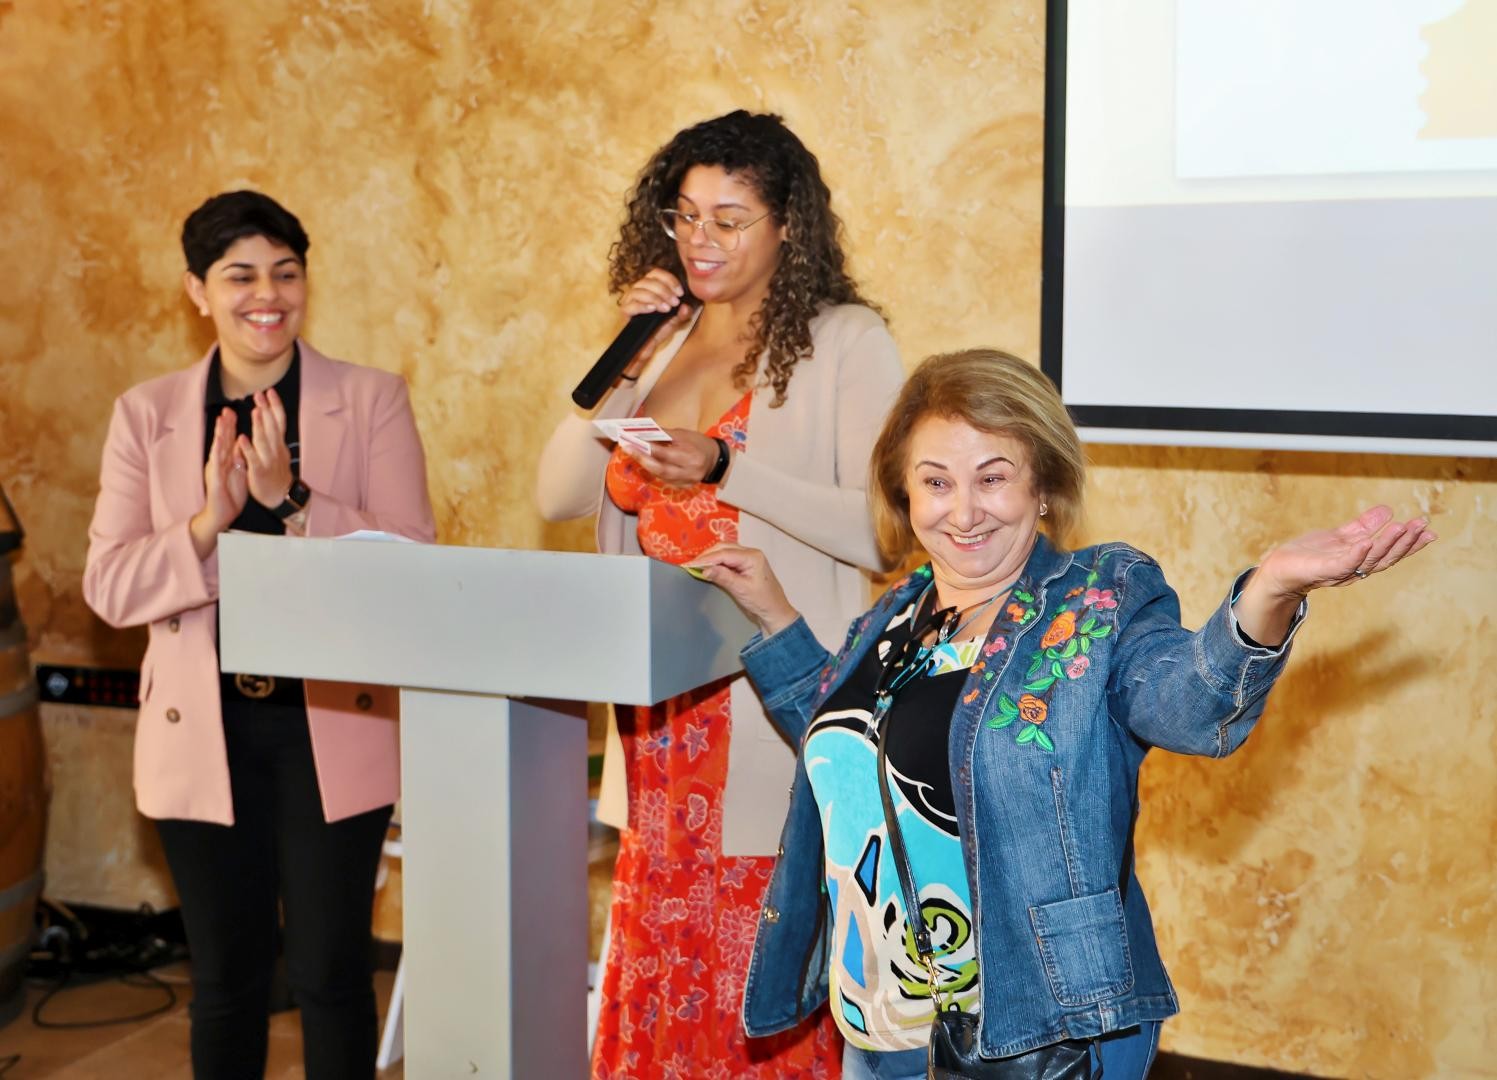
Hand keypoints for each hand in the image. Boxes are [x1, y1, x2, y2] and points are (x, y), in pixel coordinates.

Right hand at [190, 408, 247, 557]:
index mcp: (226, 460)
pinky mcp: (214, 479)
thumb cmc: (229, 494)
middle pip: (222, 441)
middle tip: (226, 410)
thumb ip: (238, 458)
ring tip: (221, 421)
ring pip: (217, 449)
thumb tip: (241, 444)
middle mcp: (219, 462)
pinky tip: (218, 445)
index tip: (233, 411)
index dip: (231, 426)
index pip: (229, 440)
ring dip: (219, 435)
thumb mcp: (238, 472)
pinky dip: (218, 453)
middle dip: (224, 425)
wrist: (221, 513)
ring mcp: (215, 470)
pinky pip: (217, 465)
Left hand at [236, 388, 295, 508]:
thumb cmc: (276, 472)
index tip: (270, 391)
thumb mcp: (278, 451)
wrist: (280, 496)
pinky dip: (248, 448)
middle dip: (267, 410)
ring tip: (255, 411)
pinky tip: (242, 438)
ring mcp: (269, 460)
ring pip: (264, 440)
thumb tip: (268, 417)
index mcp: (278, 444)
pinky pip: (253, 459)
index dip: (275, 406)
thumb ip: (272, 435)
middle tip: (260, 394)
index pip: (279, 421)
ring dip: (260, 425)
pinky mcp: (260, 471)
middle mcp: (276, 449)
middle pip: (272, 427)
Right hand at [617, 269, 692, 378]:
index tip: (680, 292)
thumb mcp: (675, 320)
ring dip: (655, 297)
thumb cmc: (659, 330)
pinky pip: (631, 305)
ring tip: (666, 308)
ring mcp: (629, 301)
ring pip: (639, 290)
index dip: (669, 280)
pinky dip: (643, 306)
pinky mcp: (625, 312)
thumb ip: (683, 313)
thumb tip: (686, 307)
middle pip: (648, 280)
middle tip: (674, 302)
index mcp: (649, 287)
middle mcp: (638, 291)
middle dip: (664, 290)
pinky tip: (653, 310)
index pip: (656, 273)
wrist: (647, 347)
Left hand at [618, 428, 723, 487]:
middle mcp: (689, 471)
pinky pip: (664, 479)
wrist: (716, 460)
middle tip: (628, 448)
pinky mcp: (683, 487)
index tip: (632, 440)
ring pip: (660, 475)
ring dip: (645, 464)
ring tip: (633, 453)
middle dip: (642, 458)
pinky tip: (645, 462)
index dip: (647, 447)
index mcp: (691, 455)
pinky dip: (654, 470)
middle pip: (660, 468)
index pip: (665, 453)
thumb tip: (644, 433)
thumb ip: (665, 435)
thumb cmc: (699, 443)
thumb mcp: (684, 434)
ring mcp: (686, 481)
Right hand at [687, 543, 799, 636]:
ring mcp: (747, 559)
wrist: (774, 612)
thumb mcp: (741, 590)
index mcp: (752, 556)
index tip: (690, 565)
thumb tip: (705, 570)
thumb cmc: (763, 601)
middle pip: (723, 548)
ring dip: (710, 558)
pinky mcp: (744, 566)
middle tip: (690, 566)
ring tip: (696, 566)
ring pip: (724, 551)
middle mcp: (750, 553)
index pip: (724, 554)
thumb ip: (723, 577)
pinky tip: (707, 568)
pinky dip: (716, 562)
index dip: (706, 559)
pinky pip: (727, 559)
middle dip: (706, 556)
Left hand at [1233, 505, 1436, 645]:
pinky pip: (1343, 564)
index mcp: (1361, 560)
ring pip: (1370, 559)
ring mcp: (1340, 571)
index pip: (1390, 552)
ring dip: (1387, 544)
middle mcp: (1355, 569)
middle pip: (1386, 557)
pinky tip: (1366, 542)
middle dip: (1405, 541)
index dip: (1410, 542)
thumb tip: (1386, 510)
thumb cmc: (1309, 555)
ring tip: (1402, 527)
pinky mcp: (1323, 571)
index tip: (1428, 529)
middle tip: (1421, 524)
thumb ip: (1362, 526)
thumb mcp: (1340, 536)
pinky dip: (1356, 554)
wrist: (1279, 569)